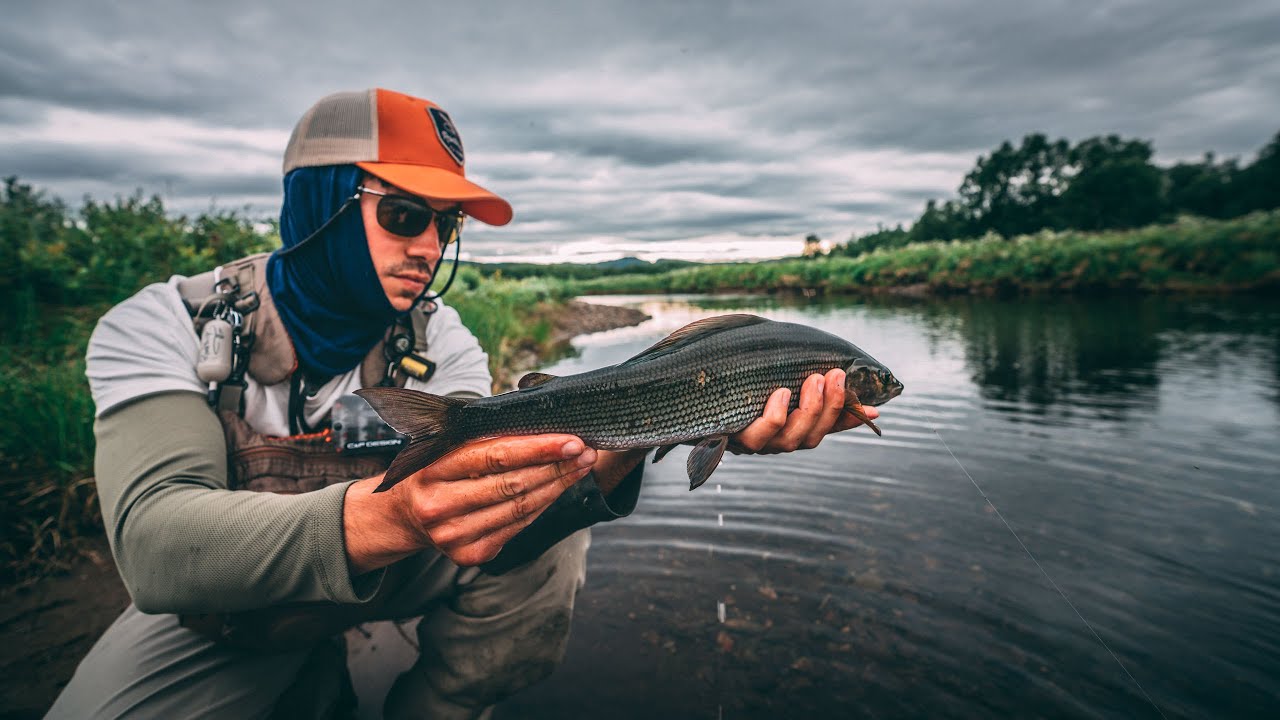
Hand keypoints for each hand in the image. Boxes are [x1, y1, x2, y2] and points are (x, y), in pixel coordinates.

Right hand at [344, 434, 594, 570]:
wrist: (403, 514)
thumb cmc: (436, 470)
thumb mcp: (447, 447)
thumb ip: (486, 438)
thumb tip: (544, 426)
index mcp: (433, 469)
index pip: (495, 456)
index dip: (538, 449)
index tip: (572, 440)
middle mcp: (439, 505)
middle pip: (513, 484)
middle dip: (557, 467)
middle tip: (586, 451)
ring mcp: (453, 535)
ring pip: (520, 508)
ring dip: (557, 486)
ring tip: (581, 467)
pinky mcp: (469, 555)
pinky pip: (517, 527)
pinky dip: (542, 506)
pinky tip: (558, 489)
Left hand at [728, 368, 878, 454]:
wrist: (689, 397)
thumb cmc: (741, 386)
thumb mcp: (778, 381)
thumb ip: (811, 386)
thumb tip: (857, 391)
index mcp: (790, 430)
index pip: (827, 430)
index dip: (848, 421)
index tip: (873, 409)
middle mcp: (774, 442)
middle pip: (810, 437)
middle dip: (828, 407)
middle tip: (835, 375)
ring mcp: (754, 443)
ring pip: (789, 439)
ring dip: (808, 410)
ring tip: (814, 380)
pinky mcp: (731, 437)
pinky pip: (758, 433)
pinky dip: (774, 415)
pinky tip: (780, 393)